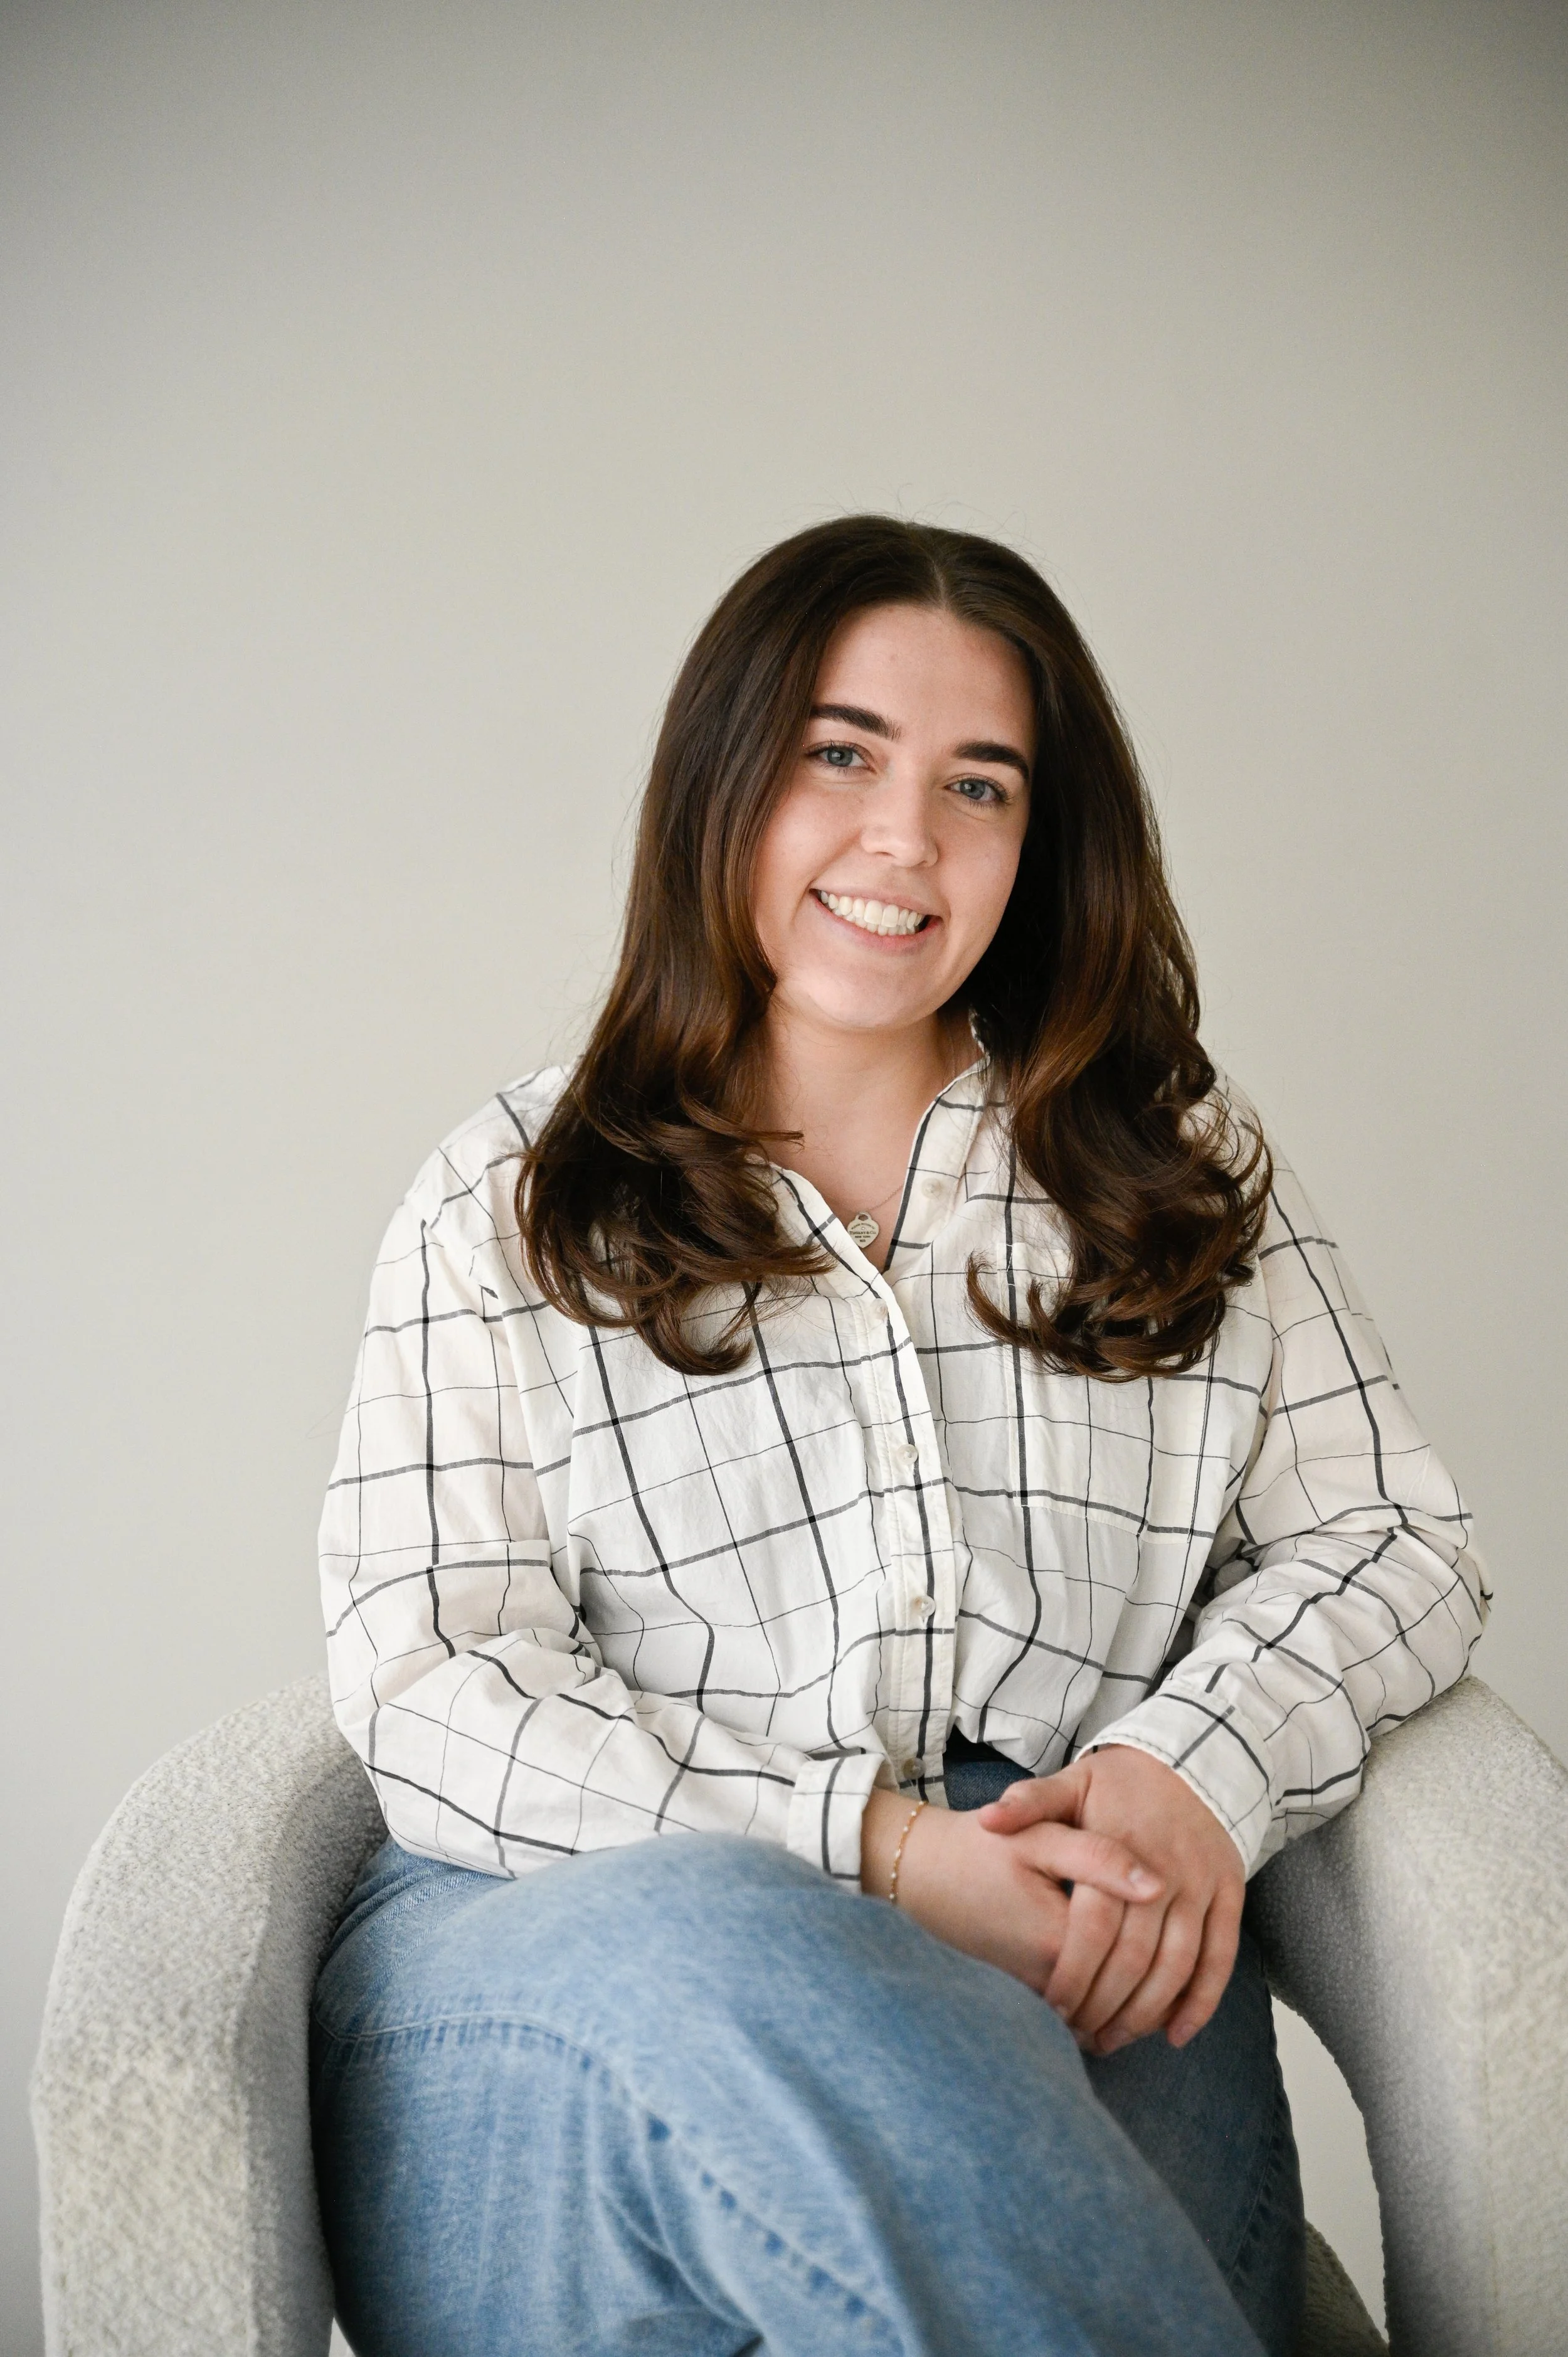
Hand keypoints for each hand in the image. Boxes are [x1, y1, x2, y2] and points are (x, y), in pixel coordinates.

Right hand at [859, 1784, 1163, 1997]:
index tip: (1186, 1936)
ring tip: (1154, 1982)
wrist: (915, 1871)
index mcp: (1059, 1938)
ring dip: (1124, 2009)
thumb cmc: (978, 1848)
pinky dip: (1094, 2006)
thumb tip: (1159, 1883)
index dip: (1166, 1960)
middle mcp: (1045, 1979)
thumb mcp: (1039, 1838)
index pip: (1133, 1966)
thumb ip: (1099, 1857)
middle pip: (1117, 2005)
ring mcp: (1028, 1993)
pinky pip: (1069, 2014)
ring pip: (1094, 2016)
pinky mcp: (1016, 1994)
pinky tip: (1112, 1984)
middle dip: (1150, 2001)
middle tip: (1181, 1974)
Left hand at [979, 1746, 1244, 2051]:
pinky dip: (1201, 2001)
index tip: (1051, 2006)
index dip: (1073, 1972)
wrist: (1194, 1756)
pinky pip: (1221, 1957)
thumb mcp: (1073, 1780)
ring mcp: (1202, 1884)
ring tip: (1114, 2041)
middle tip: (1079, 2037)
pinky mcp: (1230, 1893)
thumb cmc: (1122, 1779)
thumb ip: (1031, 1802)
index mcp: (1121, 1845)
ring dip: (1147, 2012)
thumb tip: (986, 1820)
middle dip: (1105, 2004)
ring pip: (1178, 1965)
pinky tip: (1174, 2035)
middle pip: (1135, 1956)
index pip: (1094, 1926)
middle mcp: (1165, 1870)